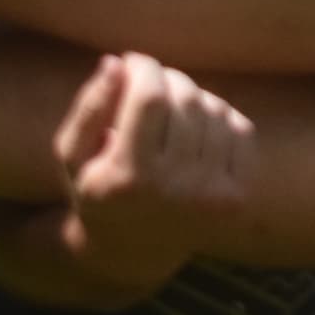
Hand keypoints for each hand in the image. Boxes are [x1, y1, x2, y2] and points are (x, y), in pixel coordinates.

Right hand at [46, 52, 254, 298]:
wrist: (132, 252)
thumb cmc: (97, 191)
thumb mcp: (73, 155)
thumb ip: (89, 107)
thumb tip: (116, 62)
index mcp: (128, 177)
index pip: (150, 97)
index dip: (144, 67)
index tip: (134, 63)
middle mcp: (175, 188)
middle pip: (185, 98)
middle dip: (167, 79)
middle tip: (151, 86)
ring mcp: (211, 195)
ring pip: (214, 108)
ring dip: (193, 97)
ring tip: (170, 113)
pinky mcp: (237, 197)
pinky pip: (241, 129)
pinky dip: (220, 118)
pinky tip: (196, 131)